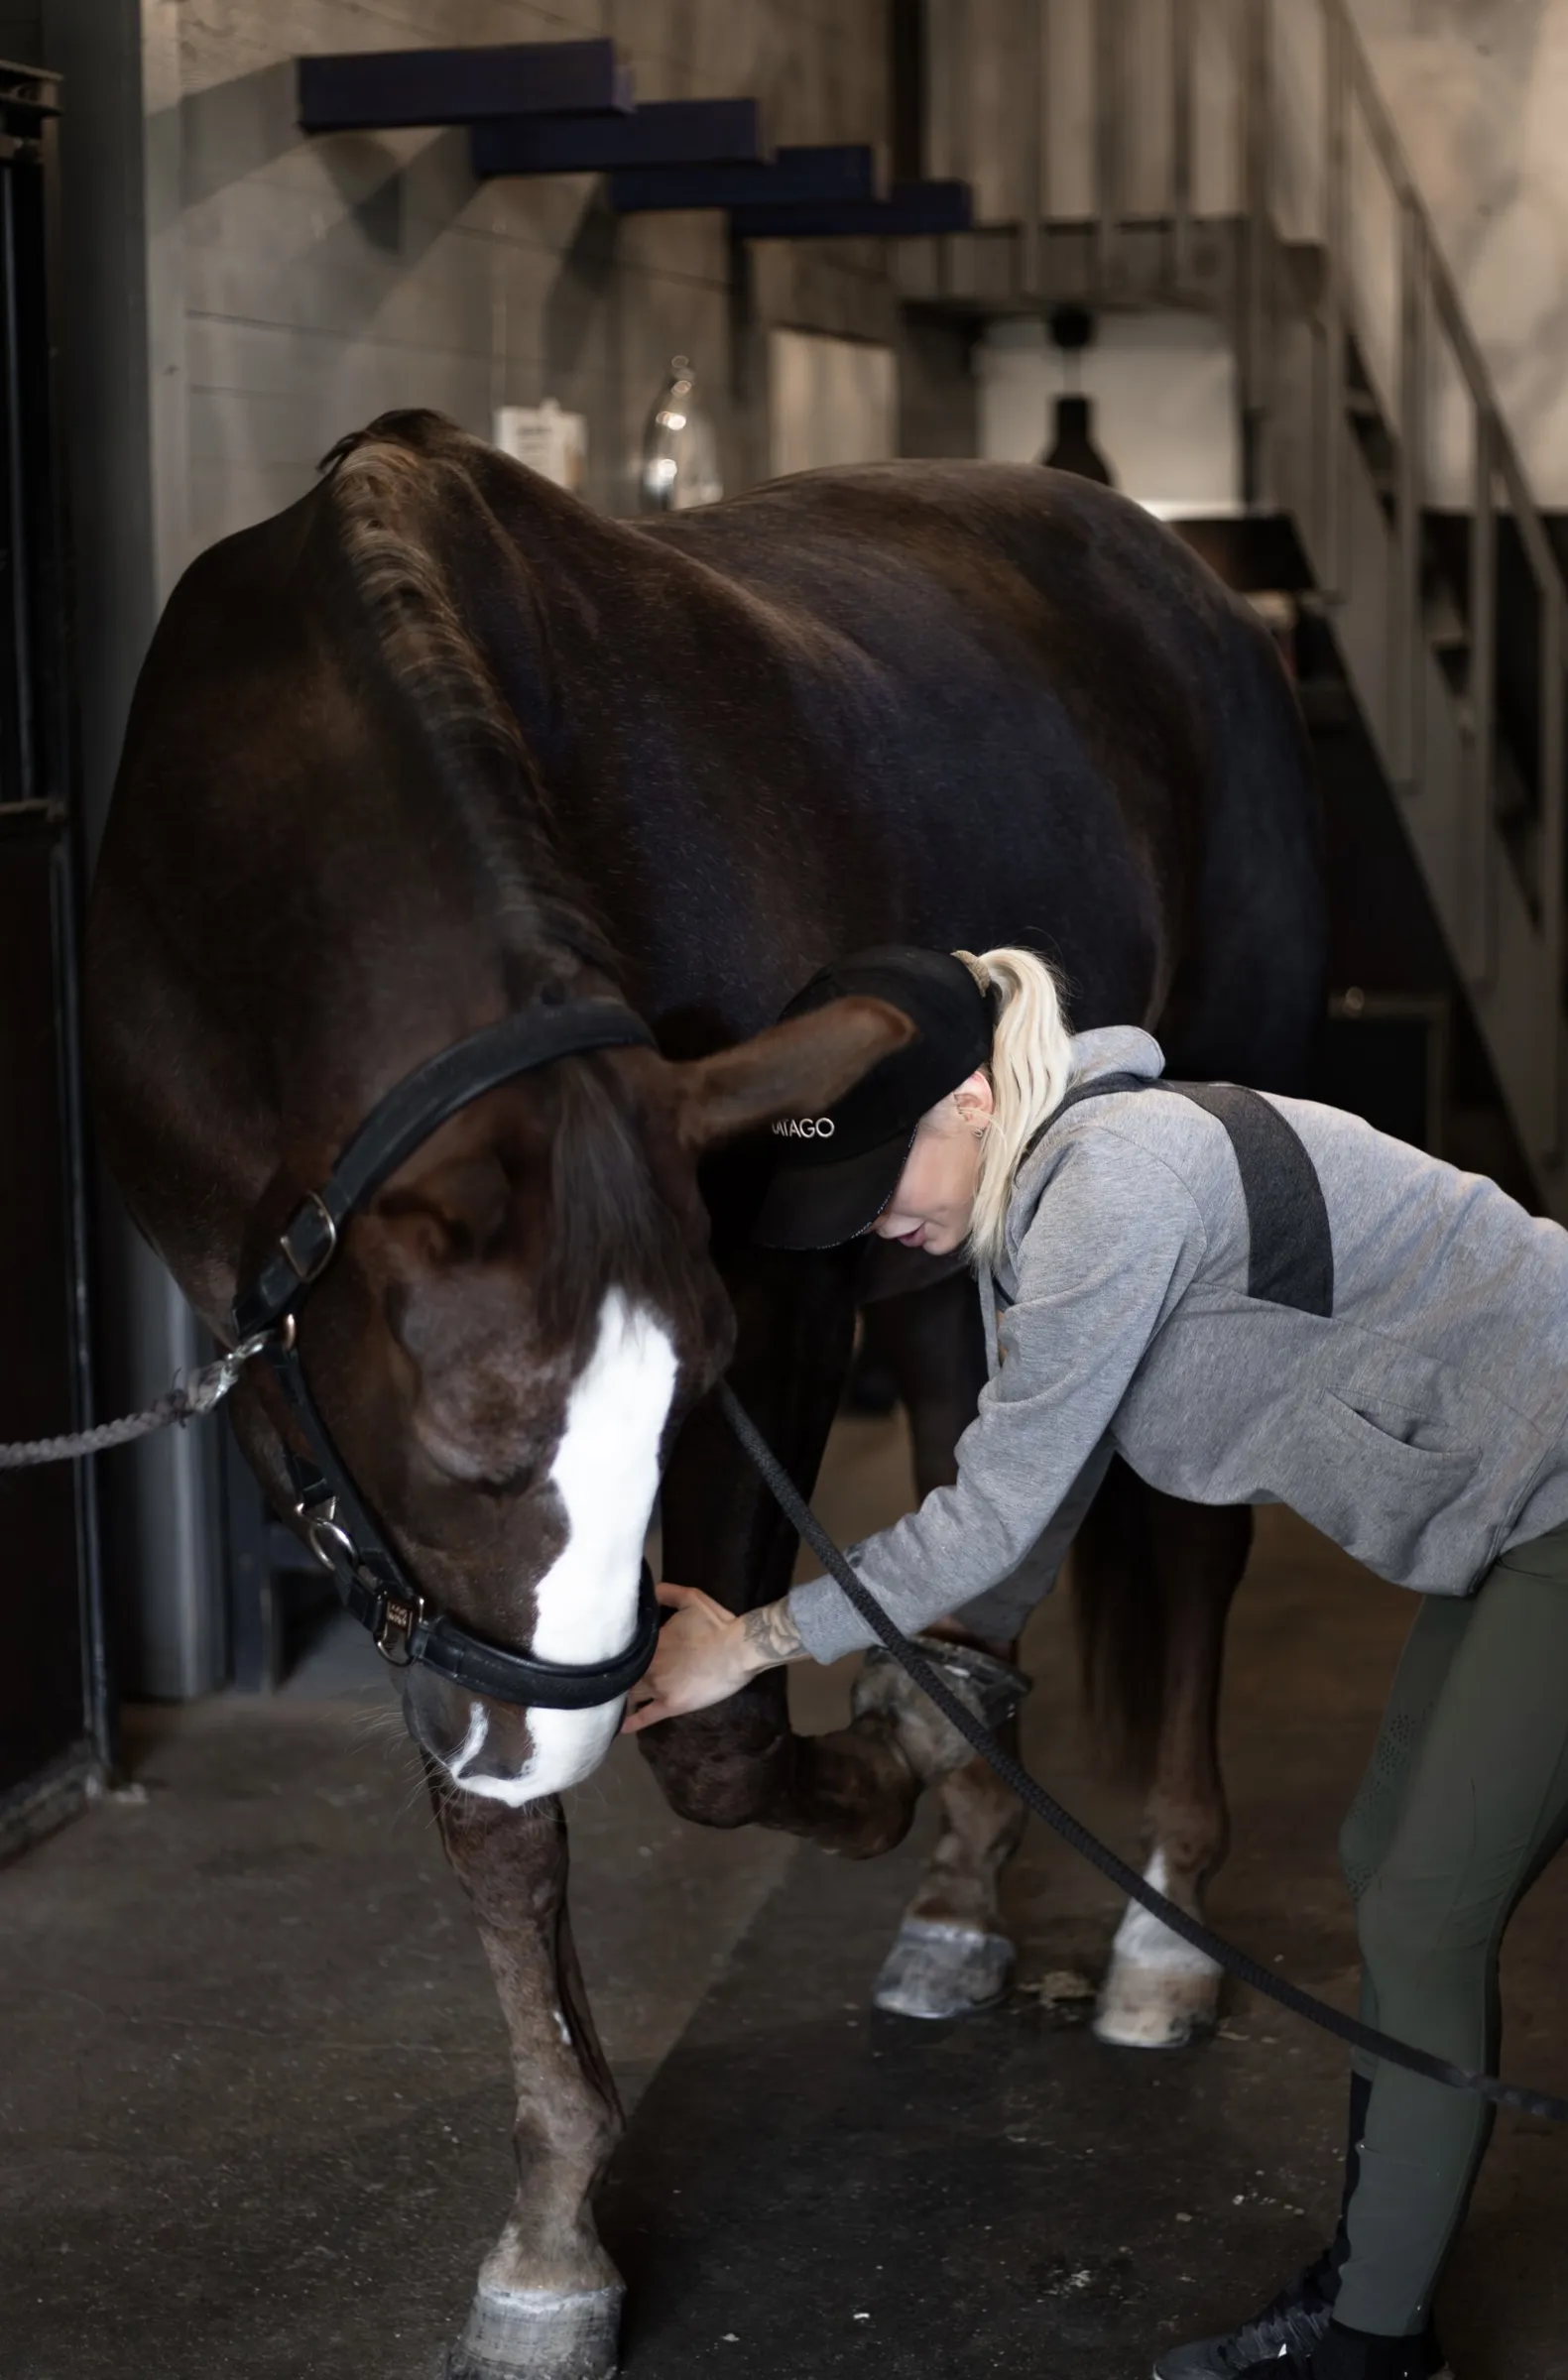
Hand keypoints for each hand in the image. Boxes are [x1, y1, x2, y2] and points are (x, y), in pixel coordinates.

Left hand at [621, 1582, 754, 1733]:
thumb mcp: (691, 1598)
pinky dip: (631, 1722)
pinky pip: (645, 1717)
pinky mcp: (670, 1705)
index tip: (615, 1655)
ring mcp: (658, 1686)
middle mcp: (649, 1664)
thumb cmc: (717, 1624)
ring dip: (622, 1696)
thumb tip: (647, 1591)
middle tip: (613, 1679)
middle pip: (626, 1673)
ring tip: (612, 1702)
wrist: (738, 1650)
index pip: (628, 1650)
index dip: (622, 1653)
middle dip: (618, 1676)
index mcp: (652, 1641)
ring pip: (631, 1694)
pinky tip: (618, 1727)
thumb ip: (667, 1592)